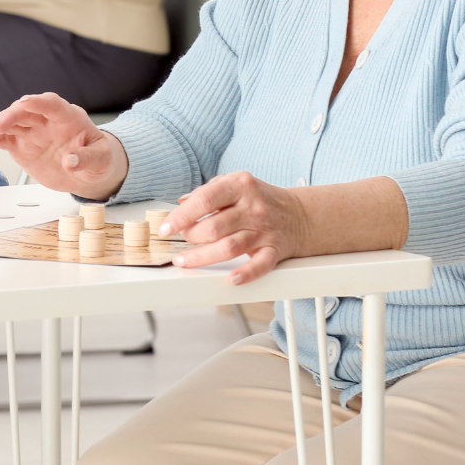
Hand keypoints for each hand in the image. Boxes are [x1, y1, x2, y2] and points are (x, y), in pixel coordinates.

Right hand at [0, 93, 126, 199]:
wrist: (88, 173)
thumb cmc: (99, 160)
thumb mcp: (102, 160)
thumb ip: (88, 159)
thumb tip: (71, 160)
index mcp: (69, 118)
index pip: (52, 104)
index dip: (38, 102)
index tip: (25, 102)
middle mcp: (47, 121)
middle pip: (25, 111)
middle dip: (10, 116)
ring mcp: (33, 132)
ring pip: (11, 122)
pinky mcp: (22, 145)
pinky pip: (4, 139)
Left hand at [162, 171, 308, 284]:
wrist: (298, 215)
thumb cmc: (258, 199)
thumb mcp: (234, 185)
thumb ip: (206, 192)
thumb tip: (180, 204)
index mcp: (240, 186)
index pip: (205, 200)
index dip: (181, 216)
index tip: (165, 227)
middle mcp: (253, 208)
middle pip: (214, 227)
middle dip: (191, 236)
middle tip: (182, 239)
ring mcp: (264, 231)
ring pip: (229, 247)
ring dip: (202, 257)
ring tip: (185, 260)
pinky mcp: (274, 251)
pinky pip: (260, 265)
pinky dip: (246, 274)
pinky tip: (231, 279)